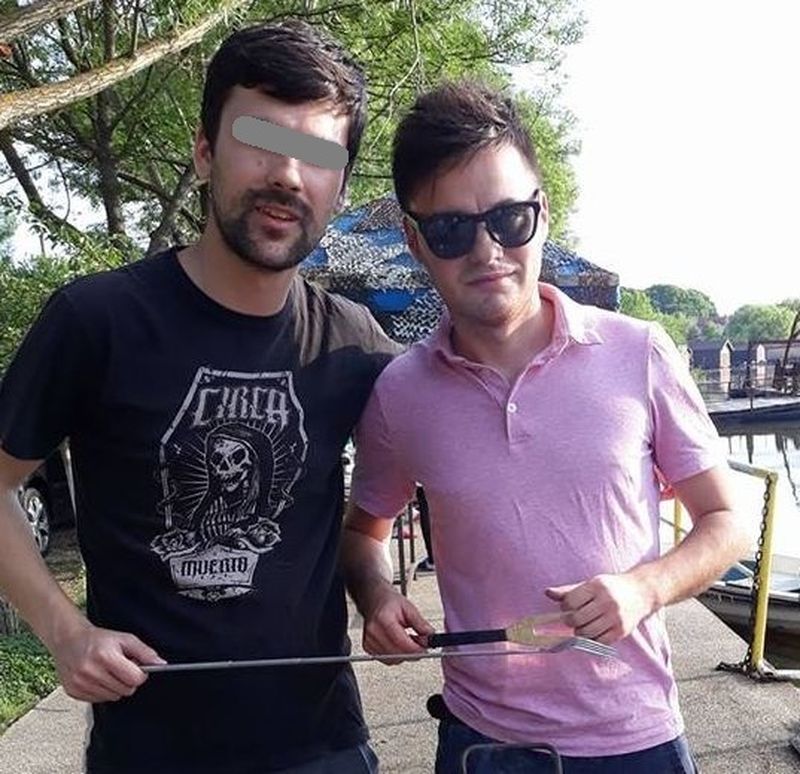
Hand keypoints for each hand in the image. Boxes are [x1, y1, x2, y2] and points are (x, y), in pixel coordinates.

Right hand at [51, 619, 165, 702]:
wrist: (69, 640)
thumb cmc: (99, 639)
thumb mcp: (125, 639)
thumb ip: (145, 652)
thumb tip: (161, 664)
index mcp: (105, 656)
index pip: (134, 678)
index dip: (141, 674)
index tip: (138, 668)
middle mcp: (91, 671)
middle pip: (126, 689)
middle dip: (128, 680)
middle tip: (121, 667)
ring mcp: (80, 683)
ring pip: (113, 697)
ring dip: (116, 686)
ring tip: (109, 671)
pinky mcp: (73, 691)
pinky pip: (98, 700)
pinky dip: (103, 691)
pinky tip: (98, 677)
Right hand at [361, 585, 435, 664]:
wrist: (374, 600)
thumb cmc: (388, 602)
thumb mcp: (408, 607)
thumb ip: (420, 623)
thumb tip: (430, 636)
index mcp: (383, 619)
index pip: (402, 643)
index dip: (417, 648)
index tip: (427, 647)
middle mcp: (374, 632)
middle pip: (398, 654)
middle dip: (413, 652)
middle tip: (421, 643)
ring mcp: (369, 641)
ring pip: (393, 660)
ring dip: (405, 654)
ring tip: (409, 640)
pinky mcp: (368, 648)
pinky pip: (387, 660)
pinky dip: (396, 655)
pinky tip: (399, 644)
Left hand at [545, 573, 655, 644]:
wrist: (640, 592)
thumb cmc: (609, 588)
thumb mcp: (589, 584)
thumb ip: (568, 591)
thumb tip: (547, 593)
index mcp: (596, 587)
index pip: (570, 602)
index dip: (565, 607)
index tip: (569, 607)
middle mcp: (607, 601)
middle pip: (576, 619)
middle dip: (571, 621)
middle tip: (575, 618)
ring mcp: (615, 617)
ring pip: (586, 632)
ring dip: (581, 631)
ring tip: (584, 624)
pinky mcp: (622, 631)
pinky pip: (600, 641)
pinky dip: (593, 638)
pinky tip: (596, 630)